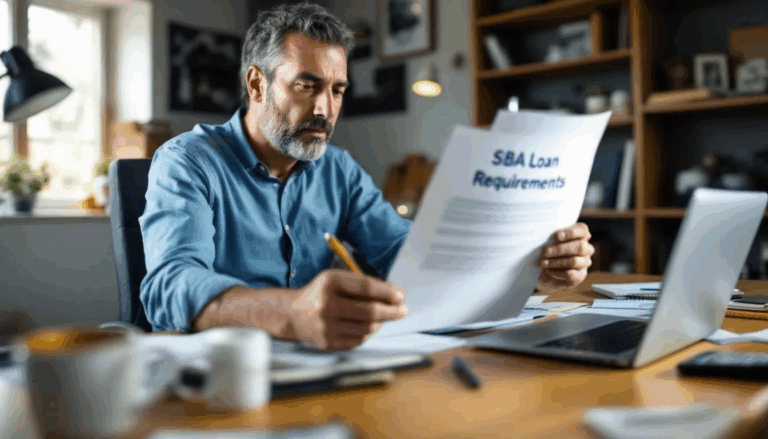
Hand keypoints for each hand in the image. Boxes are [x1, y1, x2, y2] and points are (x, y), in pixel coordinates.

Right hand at [286, 269, 407, 350]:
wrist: (292, 315)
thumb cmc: (320, 293)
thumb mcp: (335, 279)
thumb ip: (361, 284)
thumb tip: (394, 295)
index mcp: (329, 283)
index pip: (366, 287)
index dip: (387, 292)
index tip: (401, 296)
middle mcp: (327, 306)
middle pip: (370, 311)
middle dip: (392, 311)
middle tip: (402, 311)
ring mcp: (327, 327)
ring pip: (368, 328)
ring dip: (380, 322)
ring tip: (383, 317)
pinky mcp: (328, 343)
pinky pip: (359, 340)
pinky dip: (368, 333)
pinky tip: (368, 326)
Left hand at [536, 222, 593, 292]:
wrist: (546, 272)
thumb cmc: (548, 252)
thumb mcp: (548, 242)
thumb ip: (551, 238)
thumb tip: (545, 238)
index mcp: (581, 235)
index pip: (583, 230)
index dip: (571, 232)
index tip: (557, 236)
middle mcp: (586, 248)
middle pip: (580, 247)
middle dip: (560, 249)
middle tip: (545, 252)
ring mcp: (585, 262)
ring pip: (574, 261)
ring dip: (556, 262)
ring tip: (543, 263)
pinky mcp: (580, 275)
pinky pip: (571, 274)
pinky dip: (558, 273)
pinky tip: (549, 271)